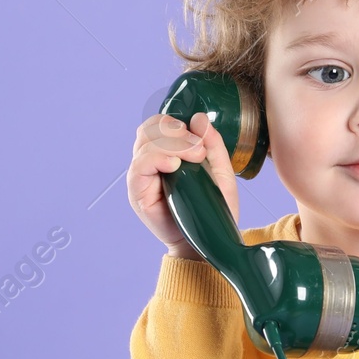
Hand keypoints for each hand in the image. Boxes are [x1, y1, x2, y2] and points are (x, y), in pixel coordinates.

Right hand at [126, 111, 240, 258]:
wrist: (209, 241)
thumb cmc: (212, 209)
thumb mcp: (221, 171)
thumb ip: (212, 143)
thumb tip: (198, 117)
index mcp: (167, 153)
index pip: (160, 124)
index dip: (178, 124)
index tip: (201, 140)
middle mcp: (150, 162)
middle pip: (150, 128)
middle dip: (176, 132)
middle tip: (199, 150)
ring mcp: (142, 177)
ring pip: (144, 143)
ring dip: (172, 144)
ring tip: (194, 160)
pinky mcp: (138, 192)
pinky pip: (139, 166)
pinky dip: (156, 159)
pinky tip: (174, 167)